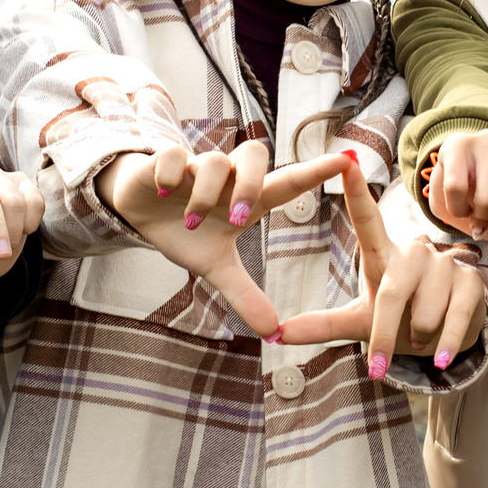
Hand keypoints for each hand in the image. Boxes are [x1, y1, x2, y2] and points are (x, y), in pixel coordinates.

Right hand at [95, 140, 352, 334]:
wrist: (141, 209)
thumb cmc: (188, 230)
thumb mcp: (216, 266)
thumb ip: (245, 294)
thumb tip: (272, 332)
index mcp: (249, 198)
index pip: (288, 182)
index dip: (316, 171)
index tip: (346, 159)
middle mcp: (228, 176)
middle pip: (253, 155)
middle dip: (247, 186)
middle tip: (237, 220)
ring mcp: (196, 165)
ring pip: (213, 161)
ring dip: (204, 194)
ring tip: (191, 223)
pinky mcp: (163, 160)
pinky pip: (172, 155)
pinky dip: (170, 172)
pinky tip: (165, 191)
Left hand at [279, 153, 487, 377]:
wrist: (445, 335)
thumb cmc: (398, 320)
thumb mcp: (361, 320)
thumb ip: (322, 324)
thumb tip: (276, 333)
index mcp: (382, 254)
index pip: (367, 218)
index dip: (357, 190)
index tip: (346, 159)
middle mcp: (413, 251)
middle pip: (391, 294)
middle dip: (384, 335)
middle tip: (378, 365)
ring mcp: (445, 264)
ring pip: (424, 314)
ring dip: (418, 338)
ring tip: (420, 335)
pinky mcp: (472, 282)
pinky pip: (454, 321)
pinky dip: (444, 345)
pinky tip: (441, 356)